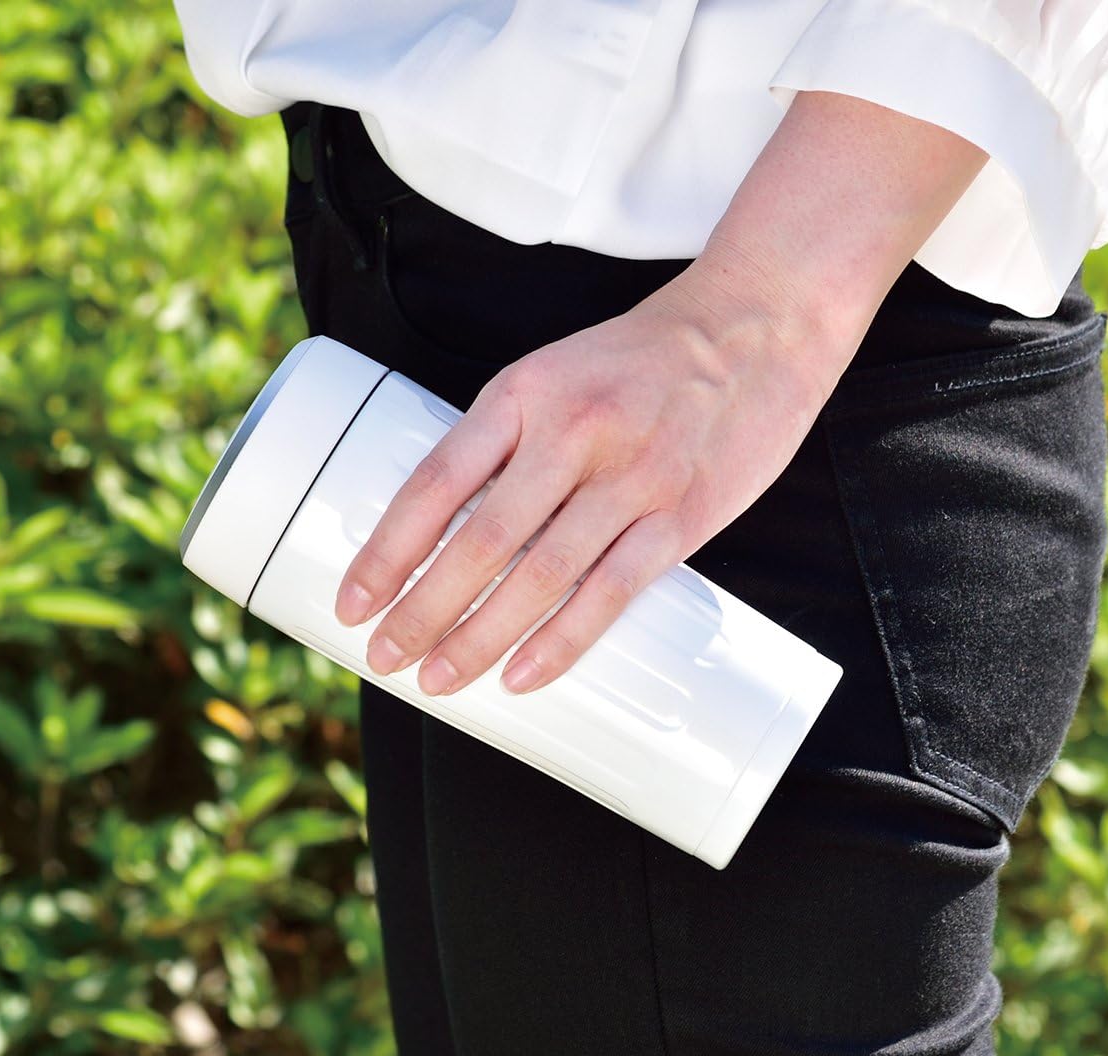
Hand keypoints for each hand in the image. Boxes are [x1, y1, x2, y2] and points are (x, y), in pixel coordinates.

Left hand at [334, 256, 841, 696]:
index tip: (352, 602)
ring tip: (438, 679)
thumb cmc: (645, 358)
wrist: (755, 325)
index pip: (436, 482)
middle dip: (422, 610)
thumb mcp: (558, 372)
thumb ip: (512, 441)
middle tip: (384, 656)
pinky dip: (563, 641)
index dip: (386, 550)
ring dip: (480, 637)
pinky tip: (524, 675)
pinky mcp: (682, 514)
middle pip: (480, 541)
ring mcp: (631, 477)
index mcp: (525, 392)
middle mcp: (572, 432)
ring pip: (540, 576)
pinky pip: (612, 591)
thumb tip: (455, 529)